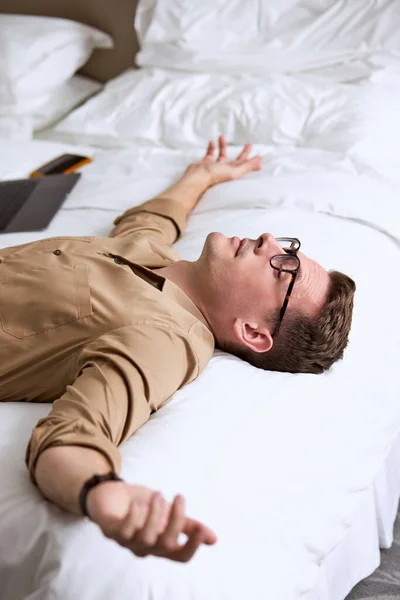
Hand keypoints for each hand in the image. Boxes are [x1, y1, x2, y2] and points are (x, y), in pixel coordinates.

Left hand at [86, 481, 216, 562]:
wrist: (112, 493)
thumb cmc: (143, 506)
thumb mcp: (169, 513)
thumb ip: (188, 526)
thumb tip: (214, 539)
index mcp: (162, 545)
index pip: (181, 556)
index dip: (192, 547)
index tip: (200, 529)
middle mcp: (146, 547)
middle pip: (166, 544)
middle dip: (175, 520)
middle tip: (179, 497)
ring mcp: (128, 542)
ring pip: (146, 537)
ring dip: (155, 514)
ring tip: (157, 495)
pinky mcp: (112, 531)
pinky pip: (124, 530)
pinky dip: (133, 517)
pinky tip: (138, 504)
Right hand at [184, 134, 261, 186]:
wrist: (197, 177)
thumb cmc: (215, 176)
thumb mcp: (235, 171)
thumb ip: (247, 166)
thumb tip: (259, 161)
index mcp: (233, 172)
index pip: (245, 165)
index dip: (253, 161)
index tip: (259, 156)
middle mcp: (225, 170)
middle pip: (237, 160)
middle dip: (243, 152)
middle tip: (249, 144)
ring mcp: (215, 166)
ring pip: (222, 154)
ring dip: (223, 145)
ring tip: (221, 136)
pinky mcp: (205, 163)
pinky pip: (209, 153)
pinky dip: (211, 147)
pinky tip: (212, 141)